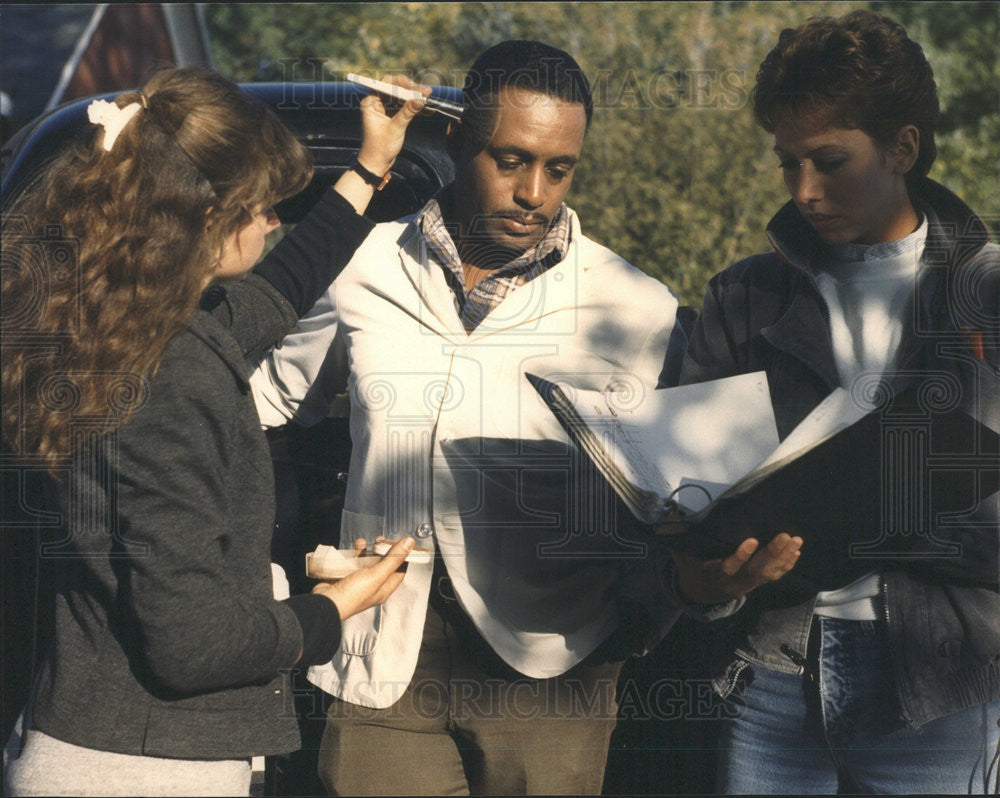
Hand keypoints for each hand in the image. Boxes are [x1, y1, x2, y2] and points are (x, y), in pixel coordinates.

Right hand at [311, 535, 414, 619]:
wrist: (326, 602)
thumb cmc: (353, 594)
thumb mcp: (377, 575)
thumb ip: (394, 559)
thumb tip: (410, 543)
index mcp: (384, 589)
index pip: (399, 571)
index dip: (404, 557)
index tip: (404, 544)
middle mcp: (373, 585)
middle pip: (383, 565)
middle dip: (385, 551)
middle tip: (383, 540)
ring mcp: (359, 580)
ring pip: (368, 561)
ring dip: (369, 550)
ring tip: (368, 541)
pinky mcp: (346, 575)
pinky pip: (354, 561)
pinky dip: (356, 552)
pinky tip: (356, 545)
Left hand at [356, 75, 429, 175]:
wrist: (377, 164)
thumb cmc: (380, 148)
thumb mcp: (395, 129)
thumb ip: (407, 112)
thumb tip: (420, 99)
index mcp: (371, 103)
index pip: (386, 84)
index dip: (401, 83)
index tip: (415, 87)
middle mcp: (376, 103)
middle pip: (395, 89)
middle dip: (411, 90)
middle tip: (426, 92)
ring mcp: (384, 110)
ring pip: (401, 98)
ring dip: (415, 99)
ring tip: (428, 99)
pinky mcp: (391, 117)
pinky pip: (404, 108)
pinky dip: (414, 109)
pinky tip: (427, 110)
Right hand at [670, 531, 802, 603]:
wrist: (699, 592)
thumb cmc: (690, 567)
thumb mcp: (679, 555)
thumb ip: (676, 536)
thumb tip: (670, 511)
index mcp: (715, 573)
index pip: (729, 566)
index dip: (740, 555)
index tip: (751, 540)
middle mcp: (734, 581)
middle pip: (756, 569)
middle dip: (772, 553)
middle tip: (784, 536)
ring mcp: (748, 584)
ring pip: (768, 573)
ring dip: (783, 557)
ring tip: (796, 540)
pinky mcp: (756, 583)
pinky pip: (774, 576)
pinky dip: (786, 565)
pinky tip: (796, 552)